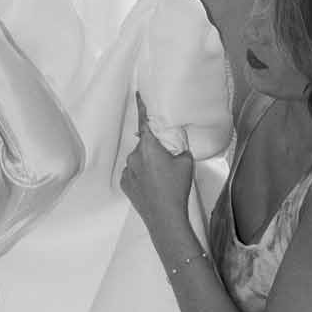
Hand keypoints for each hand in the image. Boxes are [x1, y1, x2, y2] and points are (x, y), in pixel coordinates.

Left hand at [119, 92, 195, 237]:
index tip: (138, 95)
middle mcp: (134, 156)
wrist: (165, 217)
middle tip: (168, 161)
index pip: (144, 122)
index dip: (142, 107)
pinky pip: (134, 173)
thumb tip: (176, 142)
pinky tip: (153, 186)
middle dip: (155, 148)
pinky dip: (142, 175)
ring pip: (139, 160)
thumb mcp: (186, 162)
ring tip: (162, 178)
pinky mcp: (125, 184)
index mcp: (149, 147)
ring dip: (148, 163)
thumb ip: (180, 146)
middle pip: (145, 145)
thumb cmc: (176, 188)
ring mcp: (128, 171)